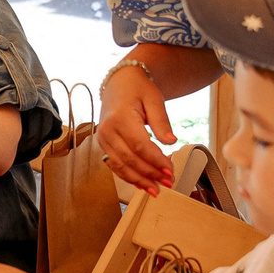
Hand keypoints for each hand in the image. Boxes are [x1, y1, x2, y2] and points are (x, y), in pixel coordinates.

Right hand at [99, 60, 177, 189]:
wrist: (119, 83)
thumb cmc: (137, 89)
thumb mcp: (154, 99)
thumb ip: (161, 121)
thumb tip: (170, 141)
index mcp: (120, 117)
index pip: (140, 145)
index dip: (156, 161)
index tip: (170, 170)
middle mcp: (107, 130)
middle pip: (130, 159)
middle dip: (150, 174)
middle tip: (167, 182)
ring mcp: (103, 139)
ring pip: (120, 166)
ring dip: (139, 180)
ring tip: (155, 189)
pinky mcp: (103, 145)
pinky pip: (114, 165)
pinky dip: (128, 177)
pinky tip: (141, 184)